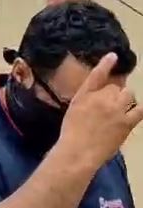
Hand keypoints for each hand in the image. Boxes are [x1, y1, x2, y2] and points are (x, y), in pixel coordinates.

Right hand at [58, 53, 142, 168]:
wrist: (78, 152)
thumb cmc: (72, 132)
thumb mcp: (74, 110)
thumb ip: (87, 98)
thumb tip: (101, 93)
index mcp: (84, 95)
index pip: (97, 75)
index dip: (106, 64)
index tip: (113, 56)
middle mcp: (101, 98)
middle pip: (116, 87)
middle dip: (114, 93)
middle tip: (109, 105)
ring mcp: (115, 109)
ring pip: (128, 94)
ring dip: (125, 100)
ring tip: (119, 110)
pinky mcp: (127, 122)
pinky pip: (139, 109)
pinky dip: (137, 109)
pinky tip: (133, 112)